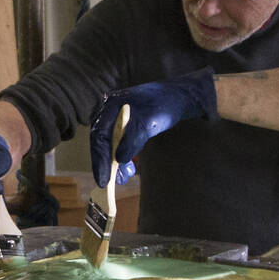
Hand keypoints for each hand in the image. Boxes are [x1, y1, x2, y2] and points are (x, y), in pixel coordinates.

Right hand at [89, 69, 217, 186]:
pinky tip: (129, 168)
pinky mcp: (126, 124)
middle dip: (105, 163)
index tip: (103, 179)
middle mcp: (111, 111)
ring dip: (114, 162)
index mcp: (112, 105)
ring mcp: (117, 117)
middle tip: (107, 183)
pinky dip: (123, 156)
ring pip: (109, 143)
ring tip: (122, 178)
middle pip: (101, 140)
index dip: (99, 159)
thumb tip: (119, 159)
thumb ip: (133, 139)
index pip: (99, 135)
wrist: (180, 96)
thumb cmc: (165, 105)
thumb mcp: (150, 122)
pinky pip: (119, 142)